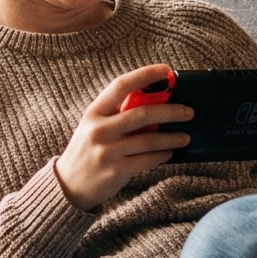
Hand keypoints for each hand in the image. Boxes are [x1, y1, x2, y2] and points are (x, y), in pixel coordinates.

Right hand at [54, 65, 193, 209]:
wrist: (68, 187)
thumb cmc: (86, 152)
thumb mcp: (93, 127)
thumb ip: (116, 115)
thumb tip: (154, 102)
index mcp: (94, 113)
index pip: (121, 86)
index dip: (145, 75)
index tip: (166, 70)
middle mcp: (99, 130)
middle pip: (142, 113)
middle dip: (170, 111)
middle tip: (188, 112)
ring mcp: (107, 151)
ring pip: (149, 140)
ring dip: (171, 137)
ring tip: (185, 137)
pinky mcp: (116, 171)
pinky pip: (147, 160)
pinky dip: (162, 155)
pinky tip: (169, 153)